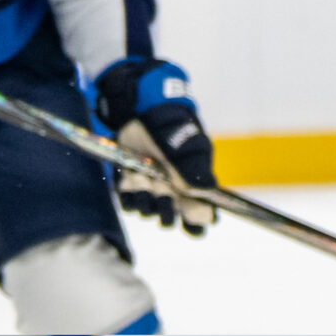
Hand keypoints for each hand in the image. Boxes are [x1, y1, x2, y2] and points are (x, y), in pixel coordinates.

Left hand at [93, 57, 215, 234]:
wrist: (147, 110)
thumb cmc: (175, 128)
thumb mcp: (191, 146)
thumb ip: (197, 170)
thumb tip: (207, 192)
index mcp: (192, 185)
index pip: (198, 216)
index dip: (196, 225)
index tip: (193, 223)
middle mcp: (171, 191)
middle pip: (171, 218)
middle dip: (168, 214)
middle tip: (165, 199)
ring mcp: (150, 188)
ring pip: (149, 211)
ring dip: (148, 204)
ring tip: (148, 186)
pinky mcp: (129, 182)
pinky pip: (128, 202)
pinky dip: (129, 198)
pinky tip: (133, 184)